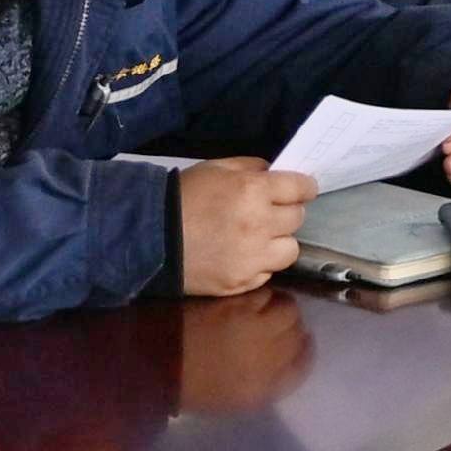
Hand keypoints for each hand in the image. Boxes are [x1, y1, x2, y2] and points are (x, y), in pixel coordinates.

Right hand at [174, 156, 311, 296]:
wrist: (147, 237)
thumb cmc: (182, 196)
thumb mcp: (216, 168)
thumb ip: (251, 167)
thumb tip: (275, 173)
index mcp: (254, 191)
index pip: (301, 188)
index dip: (303, 188)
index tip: (300, 190)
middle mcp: (259, 225)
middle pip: (298, 218)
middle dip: (287, 211)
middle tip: (269, 211)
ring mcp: (251, 258)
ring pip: (290, 250)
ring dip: (278, 242)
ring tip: (258, 238)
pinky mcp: (240, 282)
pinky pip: (267, 273)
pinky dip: (259, 264)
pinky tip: (241, 256)